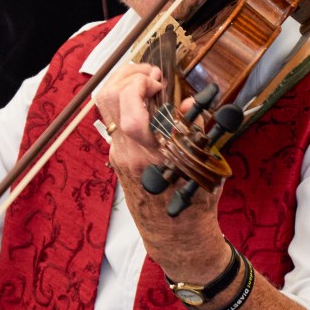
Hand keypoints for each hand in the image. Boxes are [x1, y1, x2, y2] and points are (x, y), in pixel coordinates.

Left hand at [95, 63, 228, 282]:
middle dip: (128, 74)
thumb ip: (194, 130)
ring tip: (147, 79)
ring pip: (106, 107)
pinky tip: (146, 100)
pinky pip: (114, 119)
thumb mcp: (203, 165)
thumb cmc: (193, 204)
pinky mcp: (116, 156)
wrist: (174, 236)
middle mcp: (128, 153)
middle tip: (151, 73)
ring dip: (124, 84)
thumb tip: (189, 102)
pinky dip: (126, 101)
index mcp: (151, 155)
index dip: (139, 85)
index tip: (159, 80)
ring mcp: (118, 154)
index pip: (128, 111)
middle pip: (108, 99)